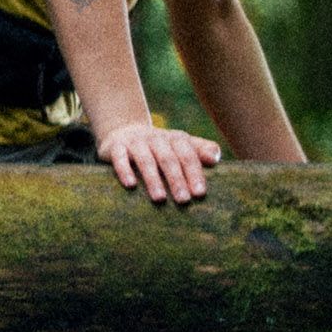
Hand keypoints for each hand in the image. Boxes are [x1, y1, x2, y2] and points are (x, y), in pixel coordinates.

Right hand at [92, 122, 220, 202]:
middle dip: (176, 179)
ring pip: (145, 159)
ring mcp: (135, 142)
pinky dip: (124, 170)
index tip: (199, 193)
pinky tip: (130, 185)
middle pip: (168, 158)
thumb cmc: (160, 148)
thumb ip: (200, 151)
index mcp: (176, 139)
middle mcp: (156, 138)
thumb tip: (215, 158)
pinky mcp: (116, 147)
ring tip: (160, 199)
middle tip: (183, 200)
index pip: (188, 155)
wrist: (123, 131)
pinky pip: (120, 158)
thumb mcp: (180, 146)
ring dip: (153, 179)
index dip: (194, 173)